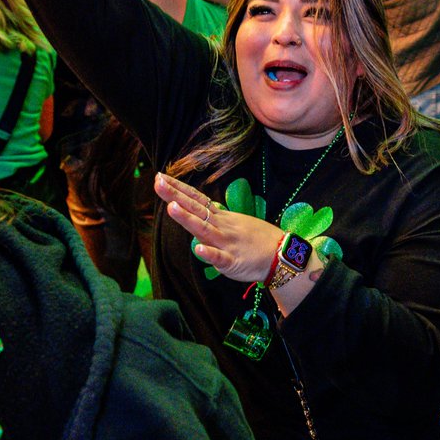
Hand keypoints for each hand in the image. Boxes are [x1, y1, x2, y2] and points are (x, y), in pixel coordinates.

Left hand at [155, 173, 281, 283]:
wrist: (282, 254)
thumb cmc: (257, 239)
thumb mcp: (234, 223)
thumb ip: (213, 219)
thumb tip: (195, 213)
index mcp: (221, 217)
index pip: (196, 200)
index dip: (178, 189)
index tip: (160, 177)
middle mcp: (221, 226)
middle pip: (195, 209)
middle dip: (175, 196)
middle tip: (157, 182)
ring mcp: (227, 243)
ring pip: (204, 230)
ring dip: (188, 219)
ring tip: (171, 207)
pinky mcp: (233, 261)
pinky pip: (220, 258)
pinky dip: (209, 253)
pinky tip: (198, 248)